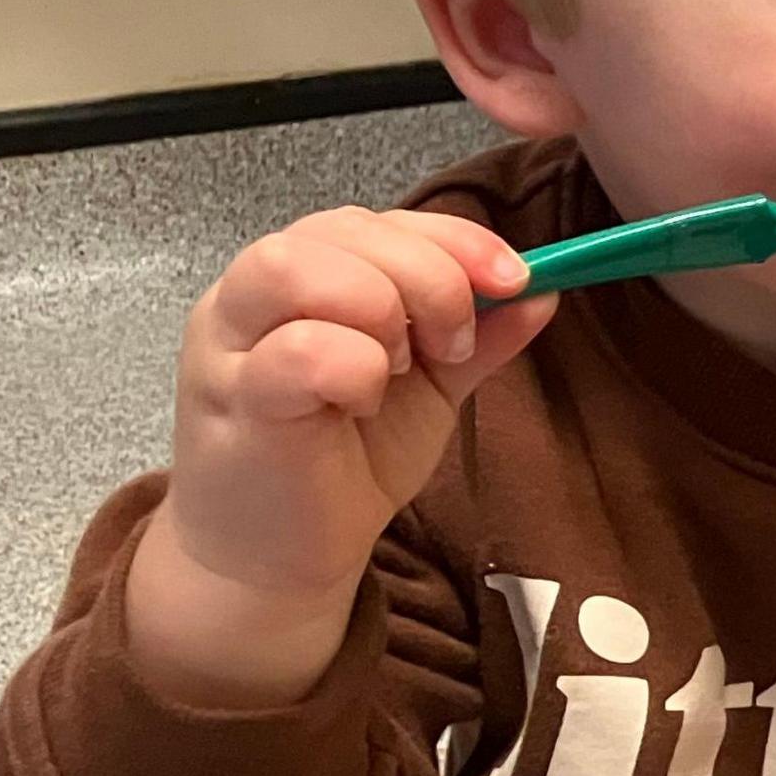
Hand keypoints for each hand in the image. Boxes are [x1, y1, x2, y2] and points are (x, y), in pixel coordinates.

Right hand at [135, 208, 553, 700]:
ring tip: (398, 370)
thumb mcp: (431, 388)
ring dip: (376, 310)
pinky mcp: (231, 399)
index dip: (455, 239)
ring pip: (295, 266)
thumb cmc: (346, 458)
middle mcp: (253, 292)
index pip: (377, 219)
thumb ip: (480, 335)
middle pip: (340, 229)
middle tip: (452, 345)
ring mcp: (230, 341)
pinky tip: (359, 404)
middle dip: (427, 275)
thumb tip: (545, 289)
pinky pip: (293, 349)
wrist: (281, 556)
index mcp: (307, 273)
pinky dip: (351, 367)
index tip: (515, 280)